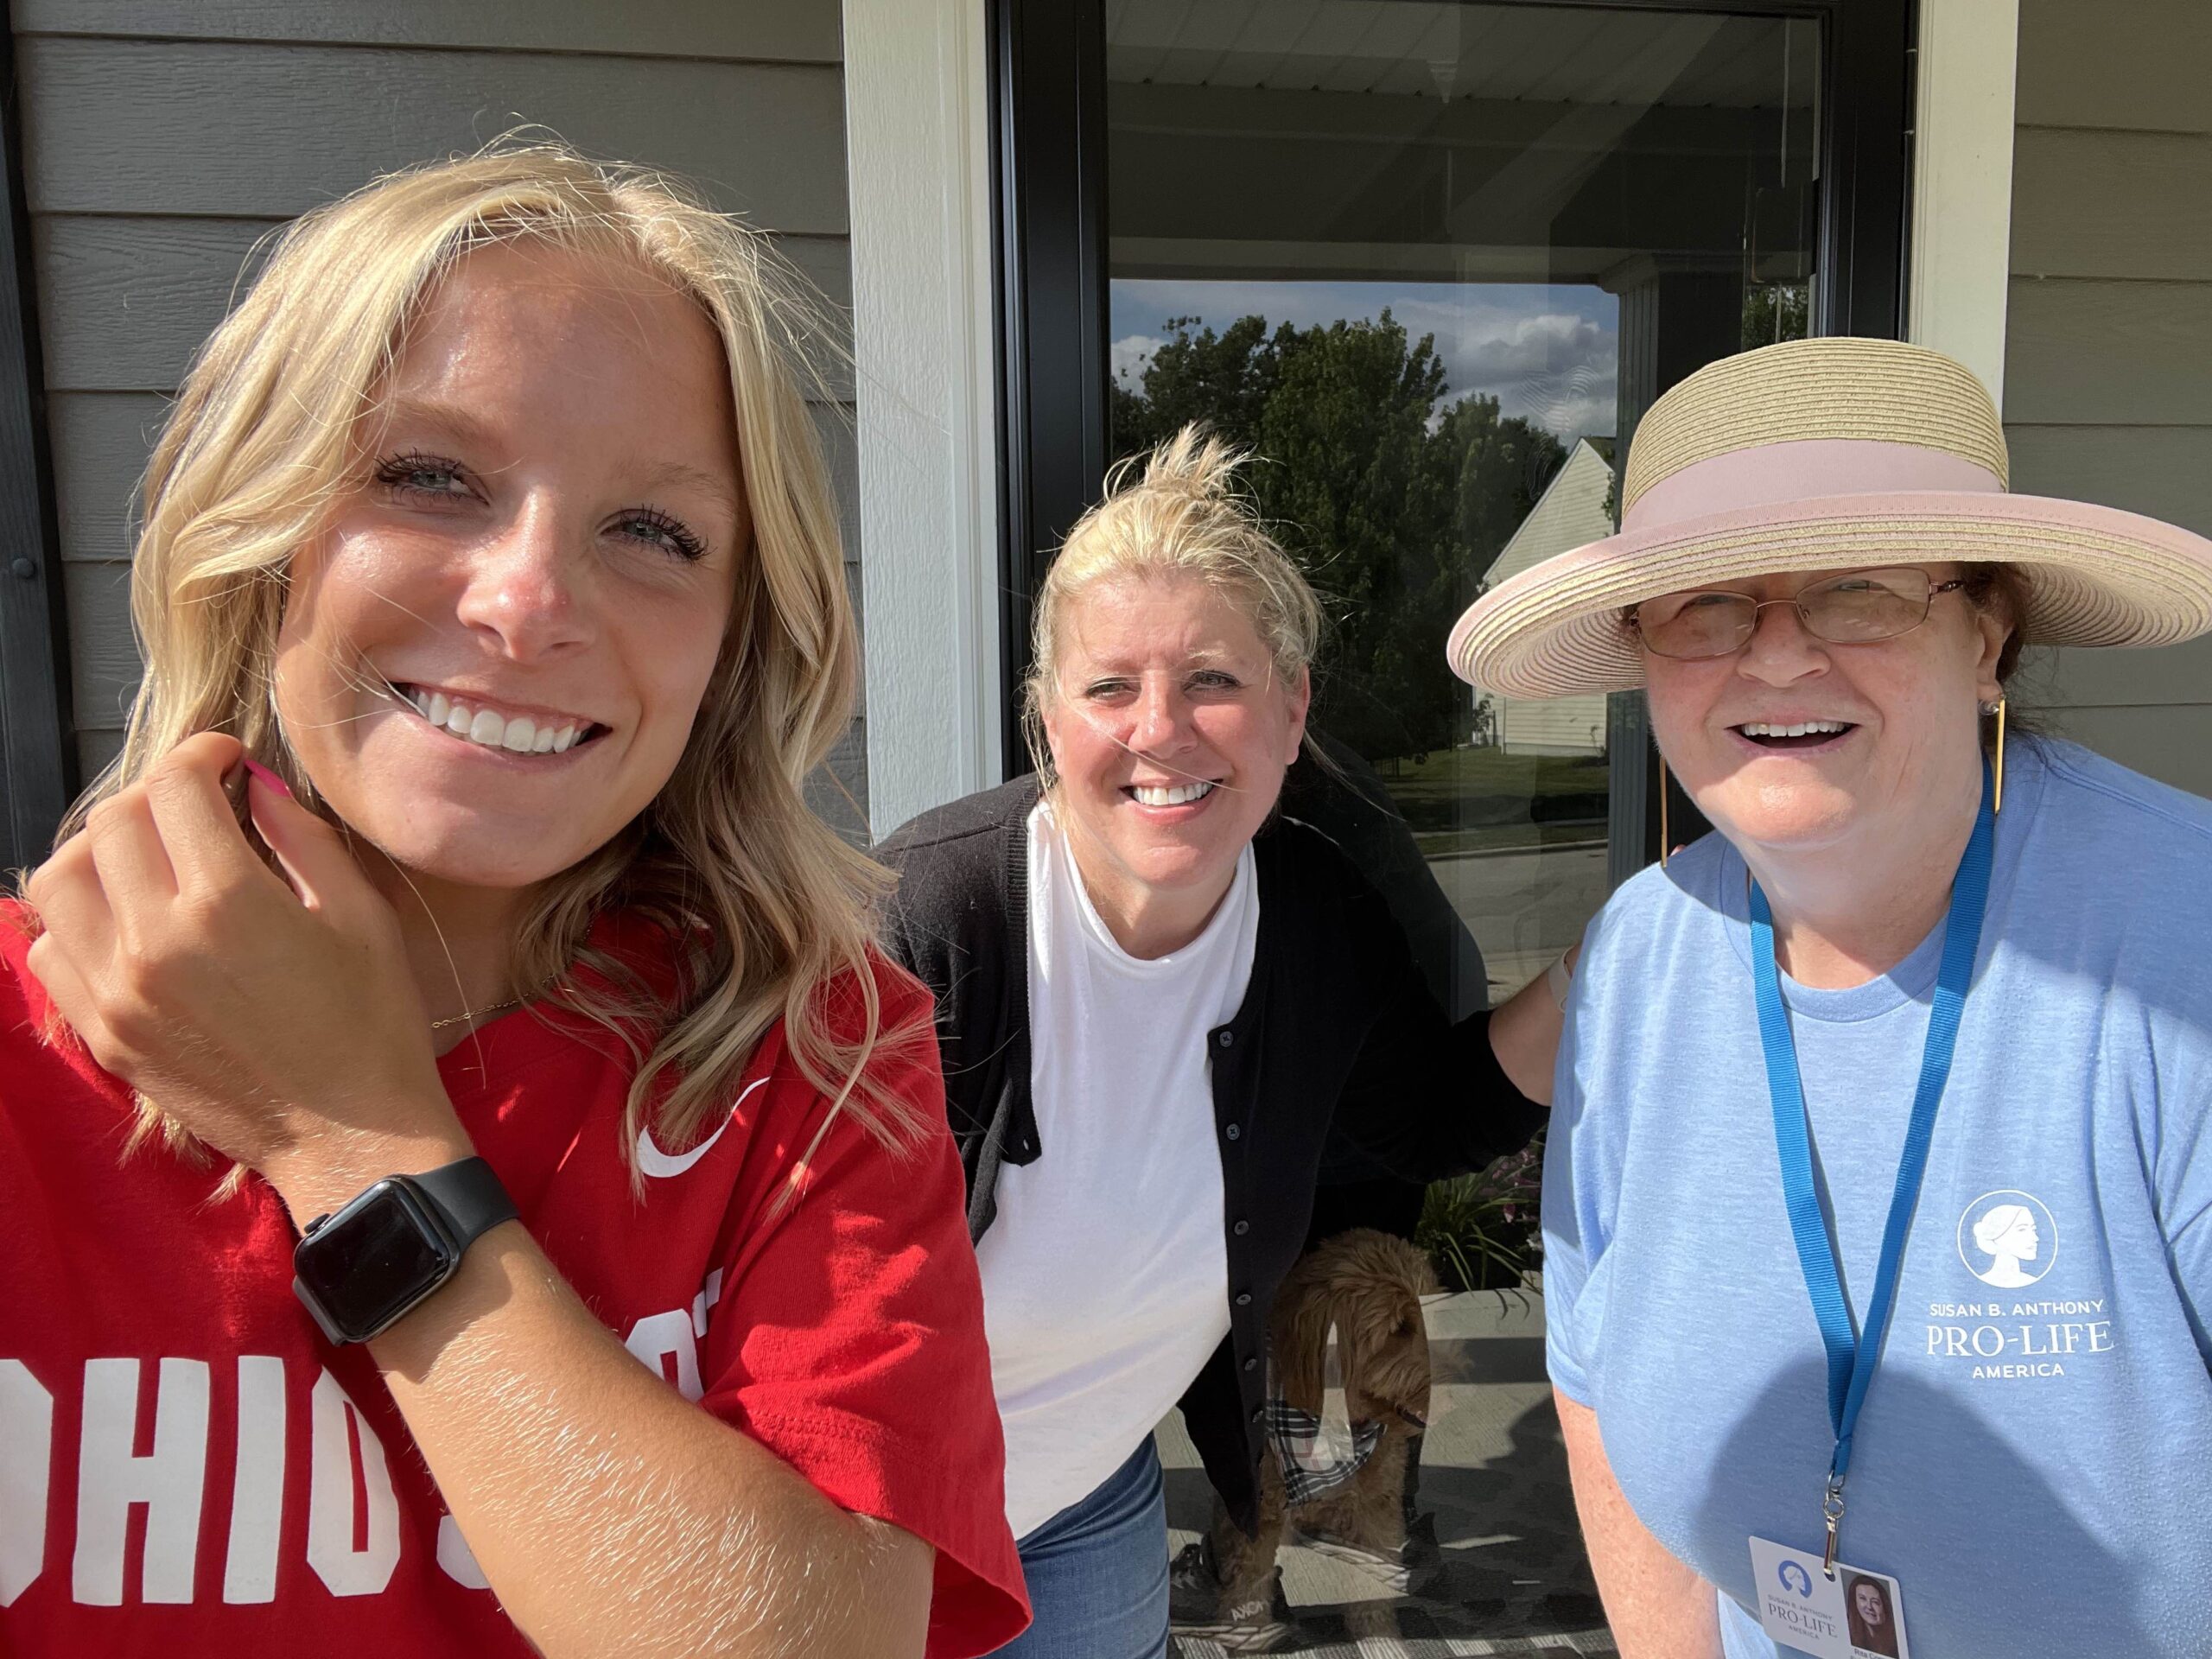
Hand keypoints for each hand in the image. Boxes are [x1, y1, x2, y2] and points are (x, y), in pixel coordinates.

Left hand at [24, 732, 470, 1220]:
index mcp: (228, 900)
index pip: (176, 786)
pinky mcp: (103, 1032)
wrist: (351, 1135)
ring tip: (146, 856)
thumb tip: (251, 788)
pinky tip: (126, 919)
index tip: (226, 760)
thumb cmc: (372, 1022)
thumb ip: (300, 837)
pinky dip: (75, 918)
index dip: (202, 754)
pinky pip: (47, 949)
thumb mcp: (361, 913)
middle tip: (195, 805)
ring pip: (58, 879)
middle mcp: (155, 939)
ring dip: (98, 850)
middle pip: (112, 822)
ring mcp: (117, 990)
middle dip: (154, 795)